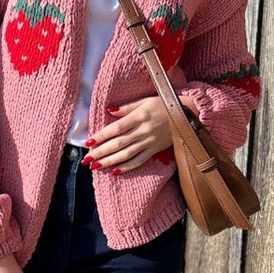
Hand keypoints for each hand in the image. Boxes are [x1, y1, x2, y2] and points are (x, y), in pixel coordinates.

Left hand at [84, 94, 199, 173]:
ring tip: (95, 166)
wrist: (187, 114)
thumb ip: (127, 108)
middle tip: (87, 159)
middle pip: (119, 144)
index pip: (117, 128)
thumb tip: (109, 111)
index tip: (89, 142)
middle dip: (101, 152)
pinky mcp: (155, 150)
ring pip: (127, 155)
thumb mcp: (145, 101)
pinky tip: (115, 172)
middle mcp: (144, 131)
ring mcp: (150, 142)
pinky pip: (139, 161)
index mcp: (139, 116)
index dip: (102, 135)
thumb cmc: (164, 104)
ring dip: (110, 161)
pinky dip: (127, 167)